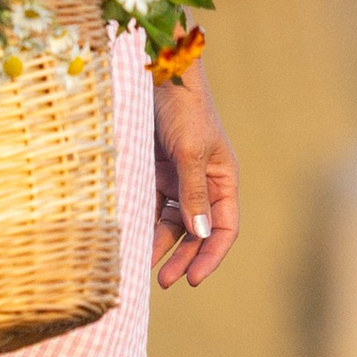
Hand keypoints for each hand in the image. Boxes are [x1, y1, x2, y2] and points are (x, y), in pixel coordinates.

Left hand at [150, 64, 237, 287]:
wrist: (157, 74)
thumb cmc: (183, 109)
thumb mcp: (190, 153)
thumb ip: (194, 194)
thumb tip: (199, 235)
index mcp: (223, 179)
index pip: (224, 228)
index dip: (210, 255)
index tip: (193, 279)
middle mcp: (203, 182)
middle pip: (197, 230)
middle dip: (183, 256)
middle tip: (165, 281)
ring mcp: (178, 177)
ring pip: (172, 221)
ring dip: (160, 244)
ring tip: (143, 266)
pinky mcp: (154, 170)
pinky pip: (151, 204)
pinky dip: (144, 222)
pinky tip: (132, 239)